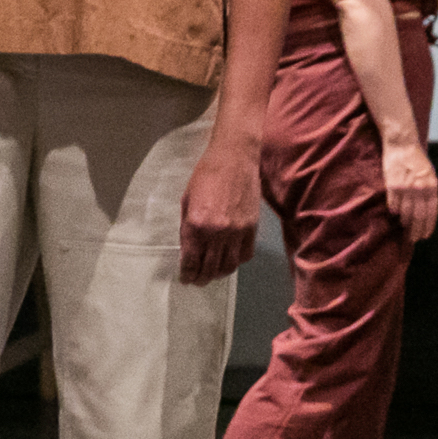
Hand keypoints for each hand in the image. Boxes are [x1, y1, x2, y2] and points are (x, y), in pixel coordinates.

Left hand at [178, 136, 262, 285]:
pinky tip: (230, 261)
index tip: (185, 278)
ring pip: (229, 265)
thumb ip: (186, 226)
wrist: (234, 157)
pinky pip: (245, 254)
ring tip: (213, 275)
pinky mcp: (252, 228)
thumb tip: (188, 248)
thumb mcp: (186, 199)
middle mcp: (216, 232)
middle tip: (197, 281)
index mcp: (196, 224)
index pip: (190, 260)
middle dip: (201, 278)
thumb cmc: (206, 174)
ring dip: (219, 274)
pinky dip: (237, 262)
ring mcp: (237, 232)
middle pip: (209, 268)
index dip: (187, 273)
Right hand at [379, 137, 437, 244]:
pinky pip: (394, 205)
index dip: (428, 226)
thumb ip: (429, 191)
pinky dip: (395, 211)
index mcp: (432, 186)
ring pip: (406, 213)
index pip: (431, 213)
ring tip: (404, 226)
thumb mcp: (429, 174)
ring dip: (405, 222)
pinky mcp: (393, 186)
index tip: (425, 235)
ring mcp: (406, 188)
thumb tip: (426, 210)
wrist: (402, 144)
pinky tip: (395, 214)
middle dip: (416, 230)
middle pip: (418, 216)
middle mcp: (420, 189)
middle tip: (413, 238)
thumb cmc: (416, 159)